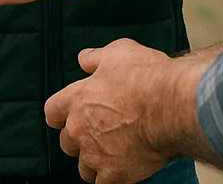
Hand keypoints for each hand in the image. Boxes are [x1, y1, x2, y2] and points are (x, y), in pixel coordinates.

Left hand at [45, 40, 180, 183]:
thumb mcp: (118, 52)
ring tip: (112, 150)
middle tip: (99, 129)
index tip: (68, 113)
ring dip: (93, 160)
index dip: (60, 112)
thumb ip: (95, 58)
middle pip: (66, 141)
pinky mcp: (114, 174)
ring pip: (84, 166)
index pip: (52, 111)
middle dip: (79, 136)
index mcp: (77, 99)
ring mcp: (95, 155)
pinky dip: (111, 176)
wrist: (171, 105)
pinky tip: (122, 166)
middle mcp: (80, 130)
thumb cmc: (146, 76)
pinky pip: (103, 183)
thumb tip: (84, 59)